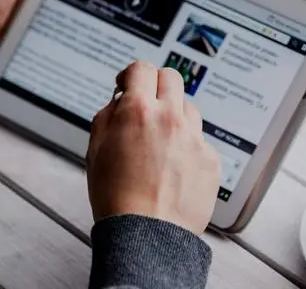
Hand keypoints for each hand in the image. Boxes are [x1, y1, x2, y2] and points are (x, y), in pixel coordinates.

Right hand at [86, 61, 221, 234]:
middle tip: (147, 103)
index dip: (131, 74)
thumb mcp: (95, 149)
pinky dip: (187, 146)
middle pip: (171, 77)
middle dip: (156, 85)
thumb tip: (120, 100)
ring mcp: (194, 137)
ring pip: (188, 107)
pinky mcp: (210, 158)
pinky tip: (173, 167)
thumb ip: (107, 115)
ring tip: (160, 142)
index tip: (128, 84)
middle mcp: (170, 118)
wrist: (147, 235)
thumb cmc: (117, 198)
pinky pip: (199, 139)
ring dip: (173, 115)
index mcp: (138, 111)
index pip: (141, 68)